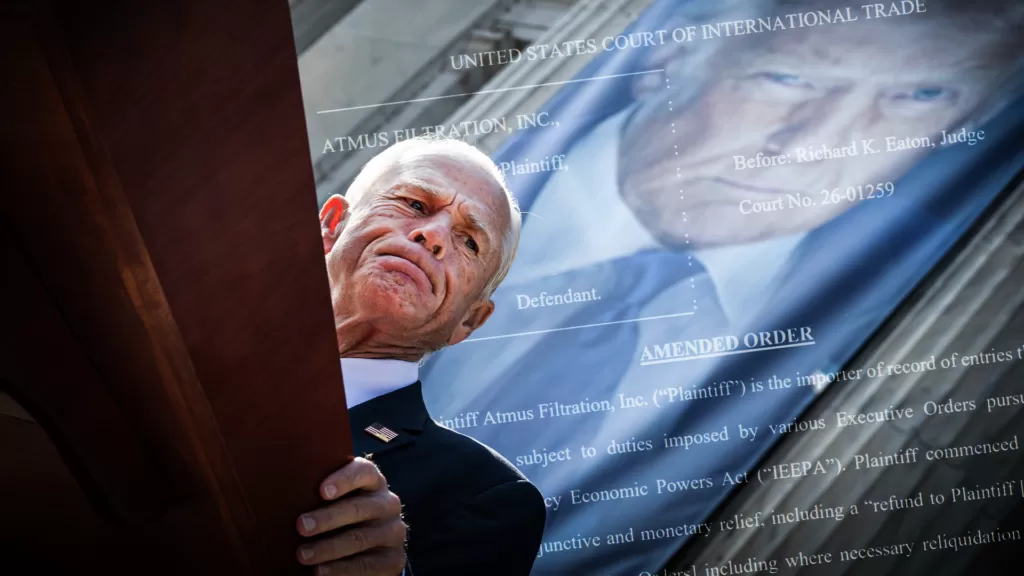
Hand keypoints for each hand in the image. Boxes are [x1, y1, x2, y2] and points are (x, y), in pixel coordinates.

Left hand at [296, 457, 406, 574]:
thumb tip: (284, 487)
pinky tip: (321, 571)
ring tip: (303, 555)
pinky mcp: (394, 559)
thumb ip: (320, 491)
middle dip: (328, 518)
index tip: (322, 490)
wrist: (370, 547)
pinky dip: (342, 569)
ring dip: (329, 548)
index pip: (364, 472)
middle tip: (301, 526)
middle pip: (359, 507)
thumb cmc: (341, 514)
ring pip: (360, 538)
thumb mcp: (336, 499)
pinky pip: (367, 565)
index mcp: (373, 482)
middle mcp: (387, 504)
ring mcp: (393, 532)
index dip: (345, 479)